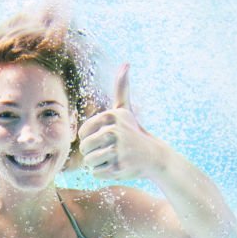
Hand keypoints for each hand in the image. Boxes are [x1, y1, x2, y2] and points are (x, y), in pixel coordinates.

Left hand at [78, 65, 150, 179]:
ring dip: (98, 164)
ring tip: (113, 158)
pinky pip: (96, 173)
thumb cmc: (134, 132)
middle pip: (84, 148)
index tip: (105, 138)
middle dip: (93, 153)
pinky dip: (104, 173)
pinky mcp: (120, 167)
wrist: (154, 156)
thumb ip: (122, 88)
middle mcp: (114, 131)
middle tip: (110, 151)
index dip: (90, 139)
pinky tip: (117, 166)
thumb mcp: (126, 109)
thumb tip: (126, 63)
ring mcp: (118, 150)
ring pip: (89, 162)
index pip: (82, 133)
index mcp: (111, 116)